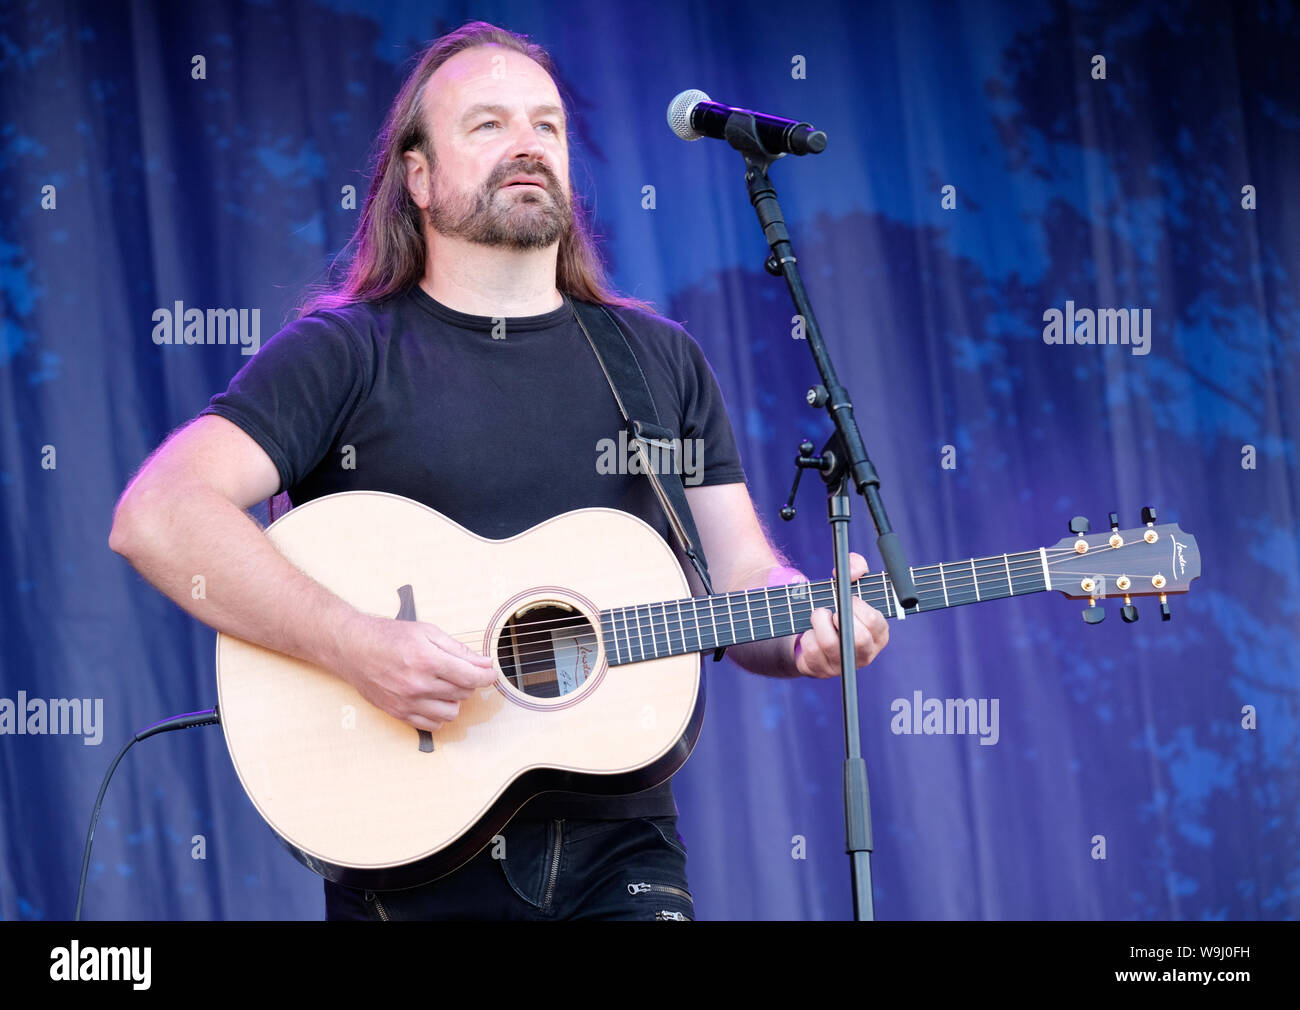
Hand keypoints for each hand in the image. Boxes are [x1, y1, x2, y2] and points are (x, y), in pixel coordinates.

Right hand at [335, 613, 497, 730]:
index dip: (487, 676)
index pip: (471, 677)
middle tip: (459, 671)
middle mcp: (418, 684)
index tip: (491, 673)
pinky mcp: (398, 713)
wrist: (352, 648)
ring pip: (451, 713)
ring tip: (445, 686)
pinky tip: (433, 699)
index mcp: (428, 660)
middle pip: (463, 693)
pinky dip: (438, 714)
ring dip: (454, 700)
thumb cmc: (388, 636)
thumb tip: (483, 662)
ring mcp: (407, 702)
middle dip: (468, 682)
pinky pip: (431, 725)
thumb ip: (458, 648)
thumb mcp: (427, 631)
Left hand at [792, 552, 888, 677]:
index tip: (848, 598)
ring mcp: (843, 665)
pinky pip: (812, 651)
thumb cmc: (839, 607)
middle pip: (859, 638)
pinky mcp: (822, 671)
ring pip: (830, 644)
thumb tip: (854, 571)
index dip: (858, 606)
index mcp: (879, 634)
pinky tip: (811, 634)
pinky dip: (807, 636)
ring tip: (819, 617)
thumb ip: (856, 568)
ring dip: (819, 623)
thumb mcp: (850, 584)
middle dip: (840, 617)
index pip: (875, 622)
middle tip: (832, 611)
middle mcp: (866, 653)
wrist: (815, 632)